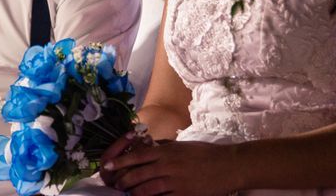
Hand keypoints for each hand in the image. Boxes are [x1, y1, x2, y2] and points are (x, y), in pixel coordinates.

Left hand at [101, 140, 237, 195]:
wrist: (228, 165)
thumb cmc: (205, 153)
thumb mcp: (181, 145)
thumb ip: (163, 147)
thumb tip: (147, 148)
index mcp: (166, 151)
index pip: (137, 156)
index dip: (120, 161)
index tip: (107, 165)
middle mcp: (167, 165)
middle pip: (138, 174)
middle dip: (123, 180)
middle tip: (114, 184)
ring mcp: (175, 182)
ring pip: (147, 189)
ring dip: (134, 193)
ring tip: (125, 194)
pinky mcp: (184, 195)